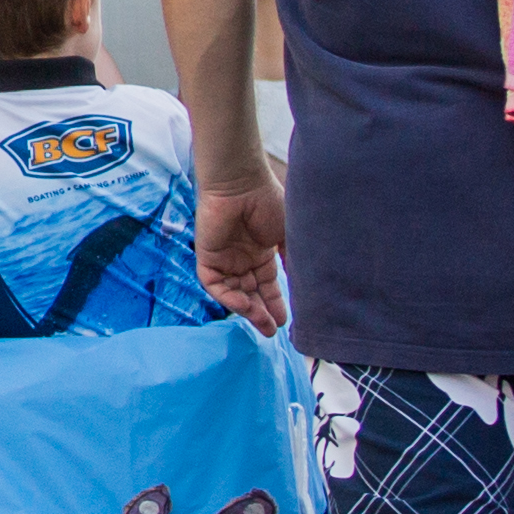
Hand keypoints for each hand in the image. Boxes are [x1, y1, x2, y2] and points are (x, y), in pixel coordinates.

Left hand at [195, 165, 289, 336]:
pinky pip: (215, 285)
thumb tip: (307, 285)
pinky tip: (245, 306)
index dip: (276, 303)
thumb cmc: (268, 201)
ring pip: (234, 293)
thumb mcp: (288, 235)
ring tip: (264, 323)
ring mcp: (225, 258)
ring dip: (248, 310)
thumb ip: (294, 260)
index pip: (268, 285)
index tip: (287, 321)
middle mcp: (242, 258)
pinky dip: (229, 298)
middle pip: (251, 293)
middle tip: (274, 331)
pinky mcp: (207, 256)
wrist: (241, 182)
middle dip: (263, 312)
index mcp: (261, 252)